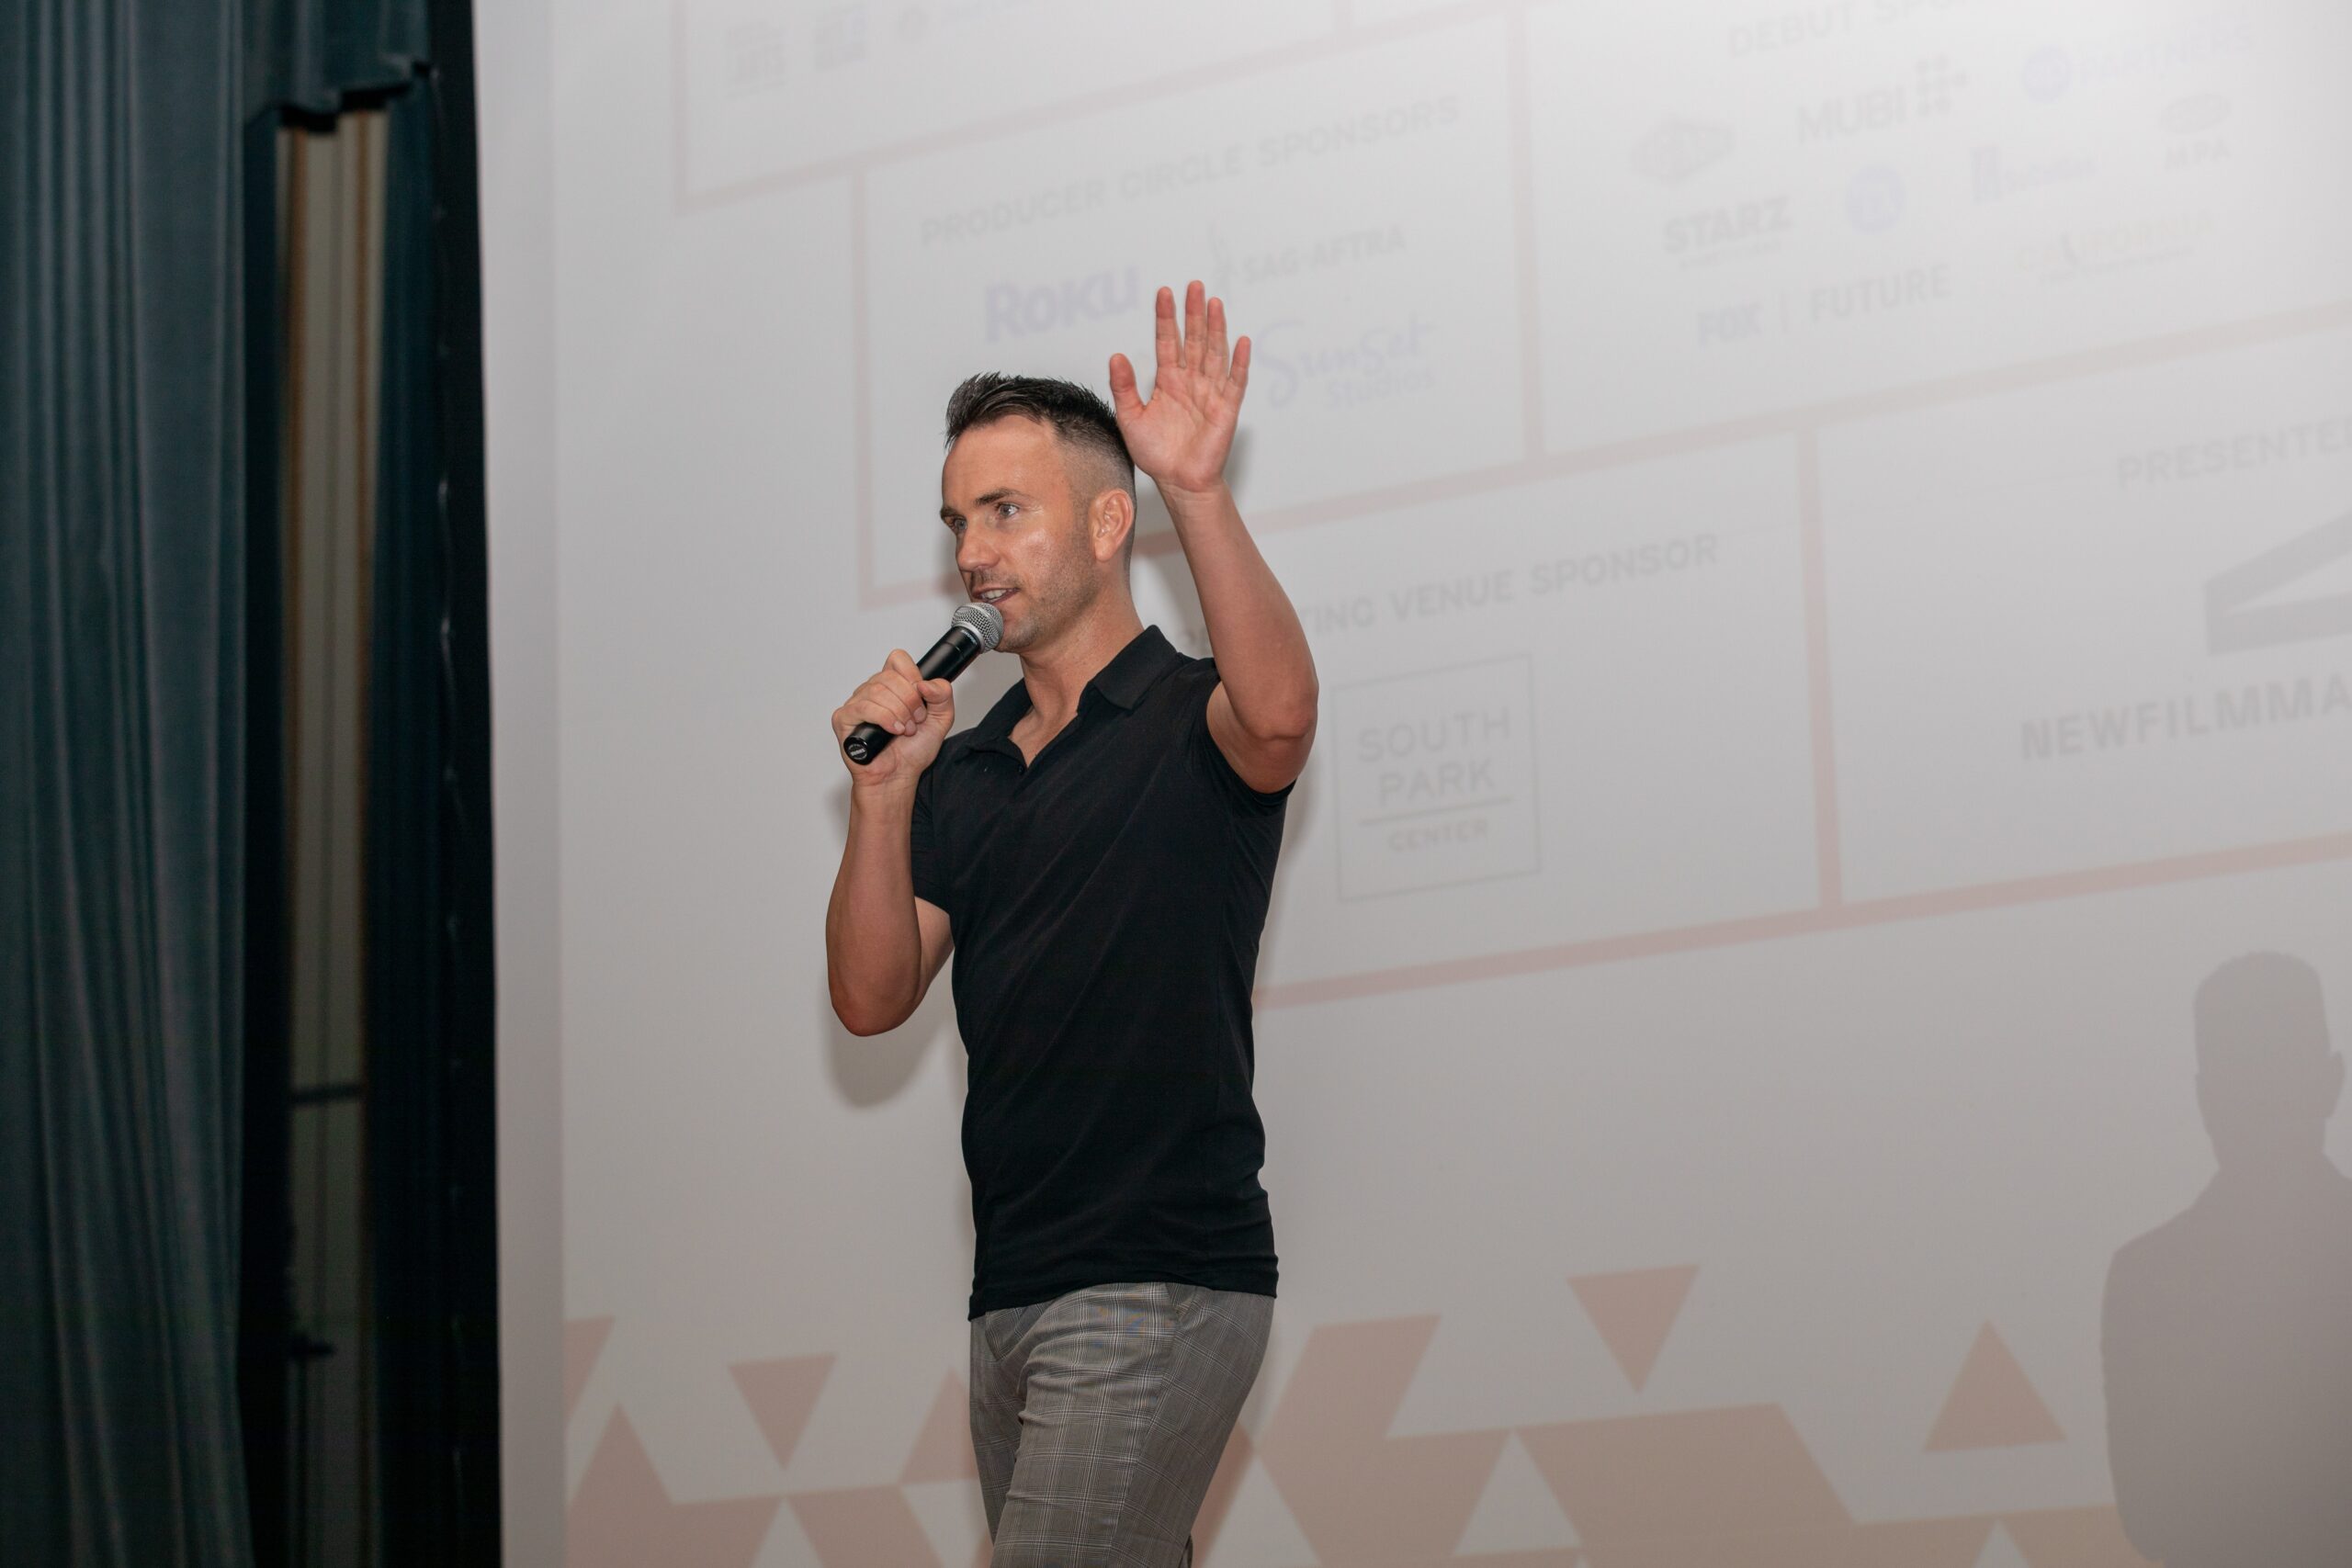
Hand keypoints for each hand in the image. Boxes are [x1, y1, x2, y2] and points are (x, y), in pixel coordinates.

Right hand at [832, 649, 953, 790]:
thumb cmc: (912, 751)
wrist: (898, 776)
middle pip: (890, 676)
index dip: (912, 674)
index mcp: (893, 686)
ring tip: (904, 730)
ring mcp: (857, 703)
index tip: (921, 695)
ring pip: (877, 691)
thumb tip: (926, 683)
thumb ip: (943, 695)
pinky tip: (893, 731)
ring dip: (899, 712)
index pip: (897, 659)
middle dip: (910, 701)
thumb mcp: (940, 719)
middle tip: (915, 721)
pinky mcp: (844, 718)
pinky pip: (863, 707)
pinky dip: (884, 718)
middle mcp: (873, 691)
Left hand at [1108, 279, 1248, 499]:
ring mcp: (1210, 393)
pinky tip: (1241, 342)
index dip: (1166, 318)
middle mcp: (1191, 382)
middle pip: (1193, 340)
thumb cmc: (1156, 454)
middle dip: (1193, 313)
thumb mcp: (1130, 418)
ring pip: (1214, 353)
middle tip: (1193, 286)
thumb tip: (1115, 356)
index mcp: (1168, 381)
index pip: (1168, 342)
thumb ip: (1124, 387)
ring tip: (1214, 303)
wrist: (1179, 481)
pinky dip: (1240, 362)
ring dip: (1216, 328)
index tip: (1164, 293)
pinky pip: (1235, 382)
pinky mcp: (1226, 409)